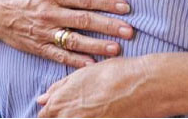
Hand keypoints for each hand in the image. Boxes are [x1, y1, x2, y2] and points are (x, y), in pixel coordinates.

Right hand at [0, 0, 133, 67]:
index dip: (105, 2)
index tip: (125, 6)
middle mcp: (50, 14)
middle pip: (84, 21)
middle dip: (108, 26)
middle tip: (129, 30)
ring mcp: (45, 33)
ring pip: (75, 41)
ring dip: (97, 45)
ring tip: (117, 48)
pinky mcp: (39, 47)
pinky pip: (59, 56)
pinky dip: (75, 61)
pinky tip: (92, 64)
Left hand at [37, 56, 161, 116]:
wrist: (144, 84)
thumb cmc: (116, 73)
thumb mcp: (84, 74)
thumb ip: (60, 88)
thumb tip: (43, 99)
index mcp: (61, 100)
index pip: (45, 116)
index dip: (52, 113)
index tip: (59, 112)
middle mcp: (68, 117)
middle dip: (62, 117)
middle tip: (84, 109)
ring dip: (78, 118)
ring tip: (94, 110)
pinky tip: (103, 115)